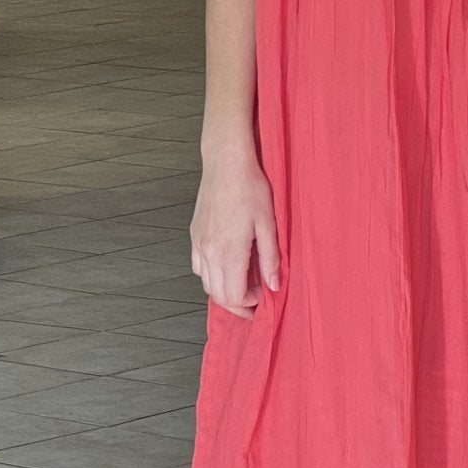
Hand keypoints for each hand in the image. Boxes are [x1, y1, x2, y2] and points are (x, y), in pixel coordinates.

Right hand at [190, 144, 279, 317]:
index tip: (264, 296)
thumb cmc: (250, 188)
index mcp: (229, 251)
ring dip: (224, 290)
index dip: (250, 303)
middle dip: (237, 303)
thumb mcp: (268, 224)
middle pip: (218, 295)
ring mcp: (198, 244)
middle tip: (255, 300)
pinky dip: (212, 276)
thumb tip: (273, 286)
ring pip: (206, 284)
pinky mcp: (194, 236)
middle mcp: (209, 252)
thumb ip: (270, 259)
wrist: (226, 164)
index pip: (234, 295)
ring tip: (243, 284)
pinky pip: (198, 267)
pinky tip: (227, 267)